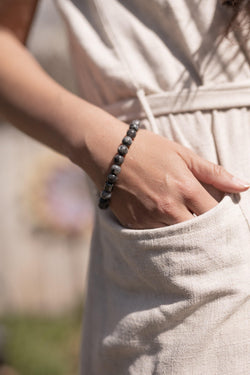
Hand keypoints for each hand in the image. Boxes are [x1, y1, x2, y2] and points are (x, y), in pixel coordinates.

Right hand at [109, 128, 248, 228]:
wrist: (108, 153)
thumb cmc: (147, 149)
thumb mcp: (183, 154)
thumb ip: (214, 172)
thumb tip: (244, 186)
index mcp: (185, 188)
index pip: (214, 215)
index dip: (222, 218)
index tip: (222, 218)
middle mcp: (169, 207)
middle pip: (198, 232)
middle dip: (205, 231)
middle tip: (207, 228)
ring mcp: (150, 218)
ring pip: (177, 238)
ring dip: (184, 233)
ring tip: (182, 222)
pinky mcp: (134, 225)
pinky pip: (156, 237)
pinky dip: (163, 232)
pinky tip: (163, 222)